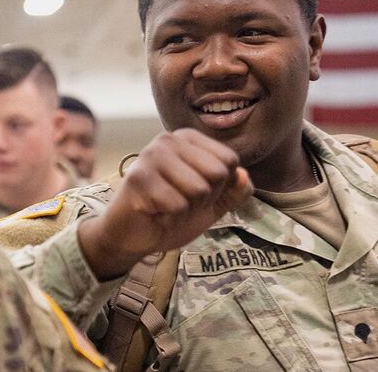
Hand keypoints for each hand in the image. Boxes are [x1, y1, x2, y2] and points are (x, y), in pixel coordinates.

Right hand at [77, 128, 252, 279]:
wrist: (133, 237)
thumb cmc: (171, 214)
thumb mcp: (212, 204)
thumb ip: (234, 191)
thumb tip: (244, 176)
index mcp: (188, 139)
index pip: (230, 160)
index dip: (220, 187)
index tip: (196, 193)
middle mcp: (169, 139)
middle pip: (217, 173)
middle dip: (204, 199)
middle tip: (179, 201)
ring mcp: (151, 156)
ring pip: (199, 189)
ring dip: (187, 210)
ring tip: (167, 206)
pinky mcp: (138, 178)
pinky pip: (177, 205)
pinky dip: (170, 219)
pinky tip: (155, 213)